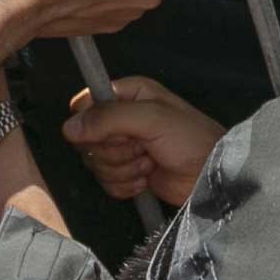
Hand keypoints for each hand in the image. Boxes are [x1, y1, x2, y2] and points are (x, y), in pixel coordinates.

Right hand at [64, 76, 220, 209]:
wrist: (211, 175)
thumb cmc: (189, 139)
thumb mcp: (152, 118)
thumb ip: (109, 118)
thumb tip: (68, 128)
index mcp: (127, 95)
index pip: (85, 105)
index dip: (92, 121)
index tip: (116, 130)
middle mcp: (121, 119)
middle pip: (87, 139)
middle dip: (115, 149)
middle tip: (143, 147)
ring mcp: (123, 148)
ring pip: (95, 163)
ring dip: (124, 168)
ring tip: (150, 162)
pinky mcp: (127, 174)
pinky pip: (106, 183)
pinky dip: (126, 185)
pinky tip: (147, 179)